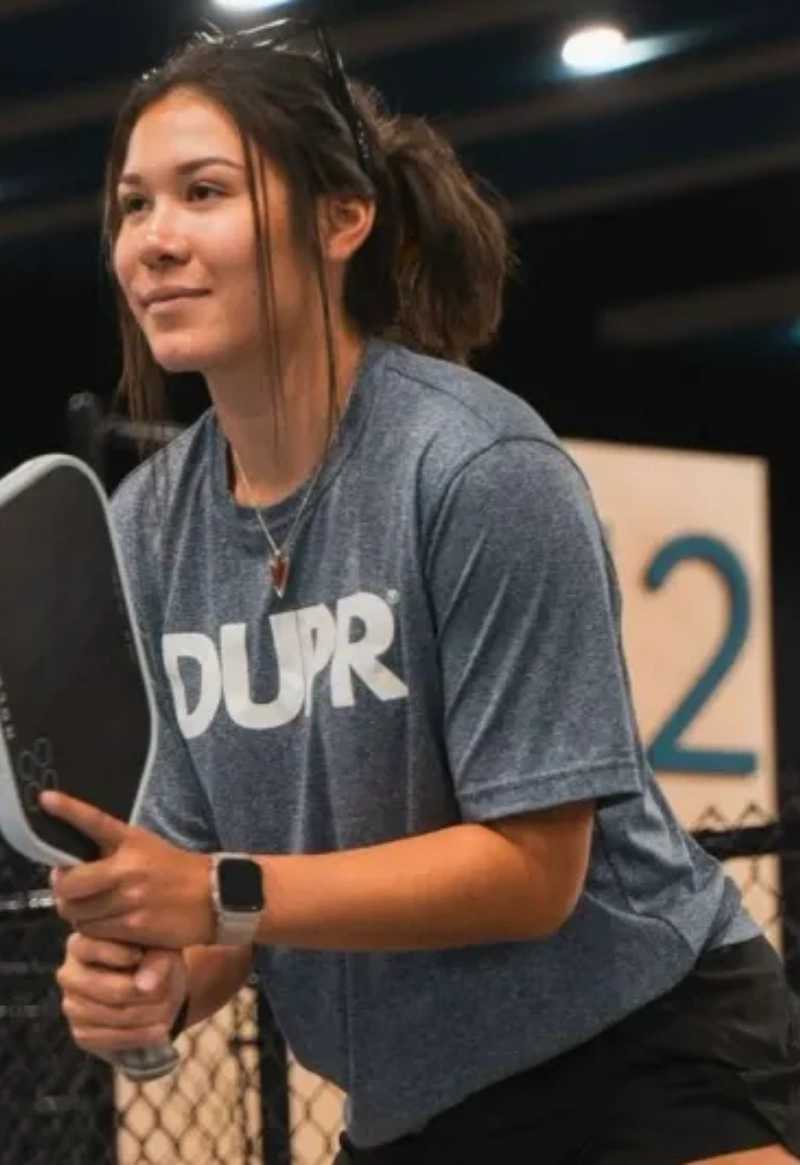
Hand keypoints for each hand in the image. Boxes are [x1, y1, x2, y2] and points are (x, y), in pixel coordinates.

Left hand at [42, 790, 213, 948]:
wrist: (215, 896)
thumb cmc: (176, 871)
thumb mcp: (147, 847)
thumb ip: (112, 851)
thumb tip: (72, 860)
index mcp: (132, 841)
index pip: (95, 822)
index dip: (69, 809)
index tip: (46, 798)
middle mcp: (128, 868)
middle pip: (68, 883)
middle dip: (62, 889)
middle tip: (70, 889)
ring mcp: (130, 899)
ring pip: (77, 912)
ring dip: (78, 912)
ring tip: (93, 908)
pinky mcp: (134, 926)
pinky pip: (94, 932)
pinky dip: (94, 930)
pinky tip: (108, 923)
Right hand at [56, 934, 187, 1057]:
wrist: (151, 990)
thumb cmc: (153, 959)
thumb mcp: (161, 950)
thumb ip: (156, 960)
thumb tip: (146, 986)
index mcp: (81, 943)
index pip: (91, 948)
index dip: (118, 954)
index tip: (140, 955)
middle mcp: (69, 975)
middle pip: (110, 990)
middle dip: (146, 995)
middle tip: (168, 993)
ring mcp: (72, 1006)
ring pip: (113, 1016)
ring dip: (147, 1016)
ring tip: (169, 1010)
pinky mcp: (81, 1033)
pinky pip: (110, 1039)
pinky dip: (139, 1036)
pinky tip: (159, 1029)